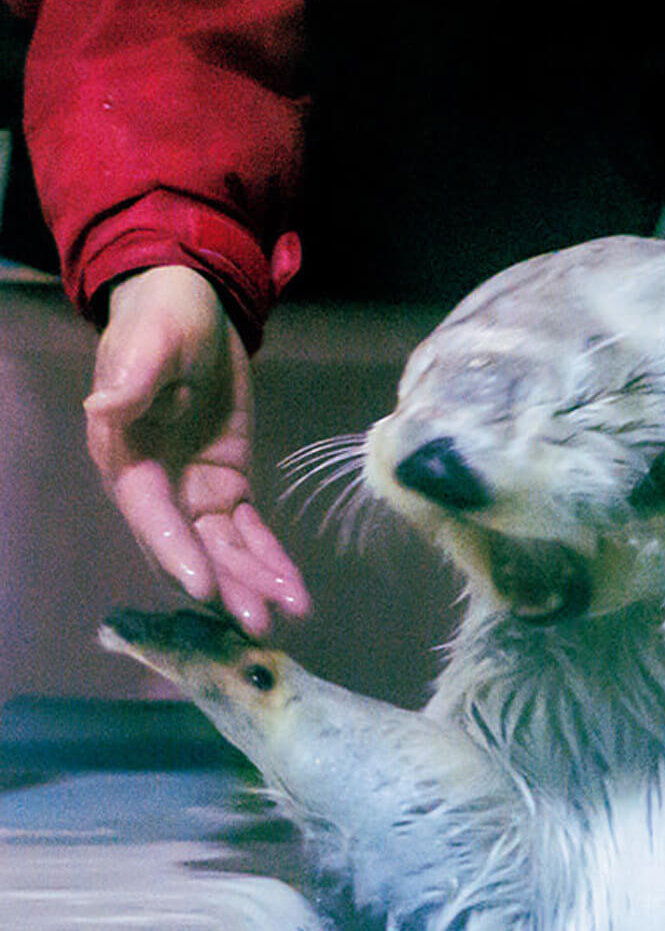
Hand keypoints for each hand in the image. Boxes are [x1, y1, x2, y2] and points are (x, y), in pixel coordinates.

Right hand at [86, 266, 308, 634]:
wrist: (192, 308)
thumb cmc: (163, 319)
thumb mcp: (152, 338)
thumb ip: (132, 376)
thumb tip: (103, 406)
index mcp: (124, 455)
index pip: (149, 513)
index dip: (173, 549)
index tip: (200, 585)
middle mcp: (156, 485)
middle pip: (189, 546)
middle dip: (223, 586)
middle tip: (258, 623)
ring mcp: (193, 490)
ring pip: (223, 550)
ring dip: (253, 583)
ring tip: (291, 614)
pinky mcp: (227, 486)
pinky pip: (249, 532)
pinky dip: (271, 560)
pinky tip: (296, 590)